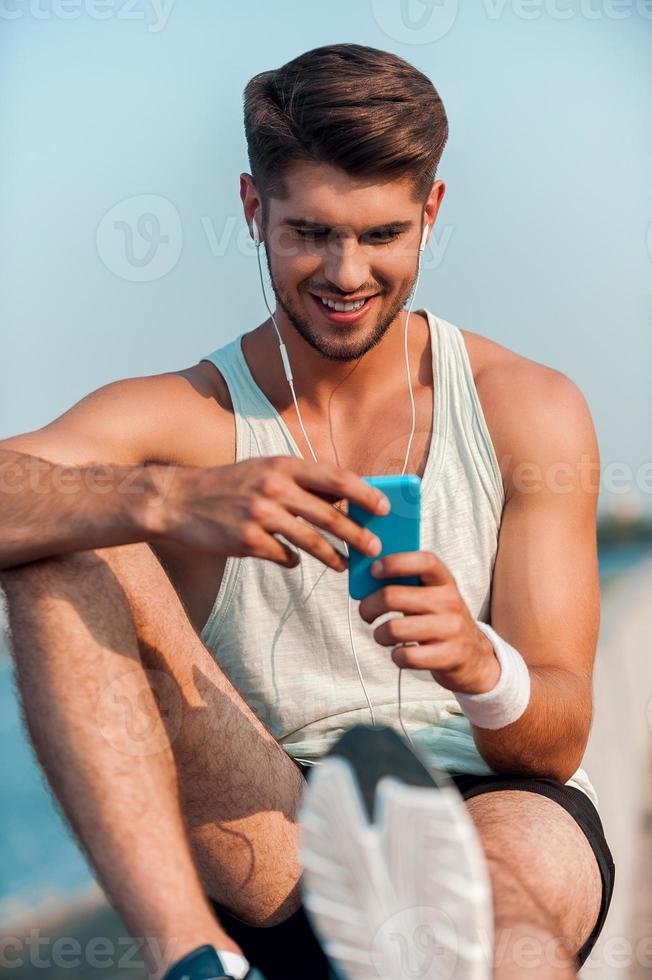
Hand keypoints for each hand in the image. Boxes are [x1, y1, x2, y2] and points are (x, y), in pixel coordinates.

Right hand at [145, 456, 388, 570]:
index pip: (336, 478)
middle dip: (358, 534)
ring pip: (311, 541)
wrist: (179, 501)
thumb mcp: (264, 471)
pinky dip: (293, 560)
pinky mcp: (248, 541)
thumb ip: (300, 482)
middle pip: (329, 516)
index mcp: (283, 465)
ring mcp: (260, 515)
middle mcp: (274, 488)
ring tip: (346, 565)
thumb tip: (343, 499)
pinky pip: (284, 556)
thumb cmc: (229, 485)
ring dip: (334, 556)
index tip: (385, 507)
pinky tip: (294, 561)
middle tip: (376, 547)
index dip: (364, 493)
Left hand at [358, 550, 500, 694]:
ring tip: (383, 635)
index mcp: (445, 581)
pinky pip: (406, 656)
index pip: (424, 562)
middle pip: (393, 596)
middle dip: (369, 606)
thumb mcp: (432, 596)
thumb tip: (368, 577)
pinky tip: (401, 653)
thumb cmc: (441, 620)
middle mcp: (450, 602)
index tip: (375, 570)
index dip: (396, 562)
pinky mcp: (449, 656)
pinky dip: (396, 656)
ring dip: (380, 634)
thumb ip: (407, 584)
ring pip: (394, 629)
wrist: (475, 657)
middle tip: (365, 613)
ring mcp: (452, 630)